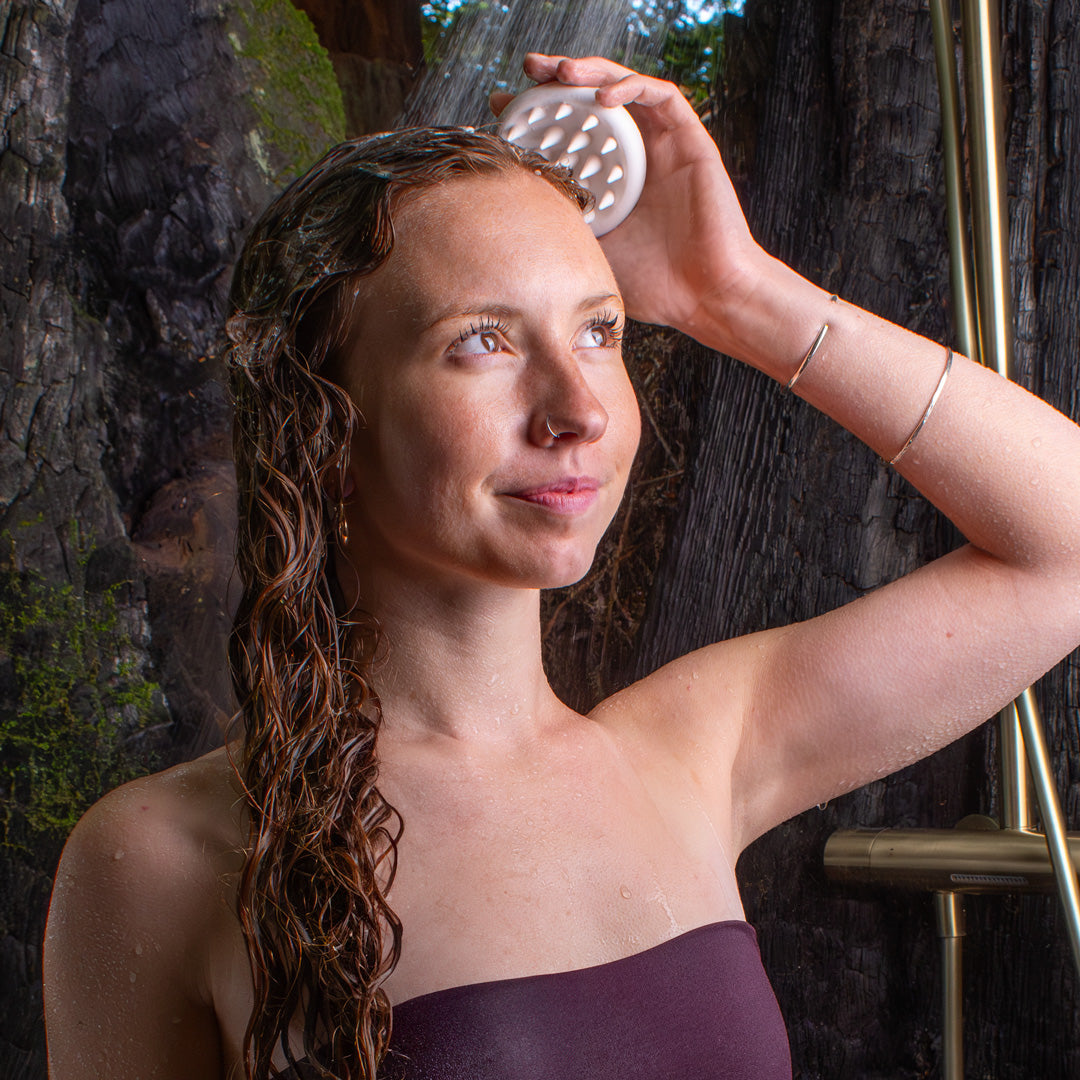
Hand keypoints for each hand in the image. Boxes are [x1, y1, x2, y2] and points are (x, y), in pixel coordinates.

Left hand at [492, 54, 766, 338]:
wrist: (703, 295)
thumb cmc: (652, 284)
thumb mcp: (588, 248)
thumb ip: (561, 219)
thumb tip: (509, 204)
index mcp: (609, 181)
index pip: (569, 133)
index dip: (538, 113)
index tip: (503, 108)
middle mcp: (636, 157)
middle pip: (593, 101)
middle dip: (559, 78)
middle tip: (528, 68)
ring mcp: (663, 147)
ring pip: (624, 89)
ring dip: (591, 72)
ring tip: (559, 72)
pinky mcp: (691, 141)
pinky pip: (663, 96)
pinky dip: (631, 88)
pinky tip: (603, 97)